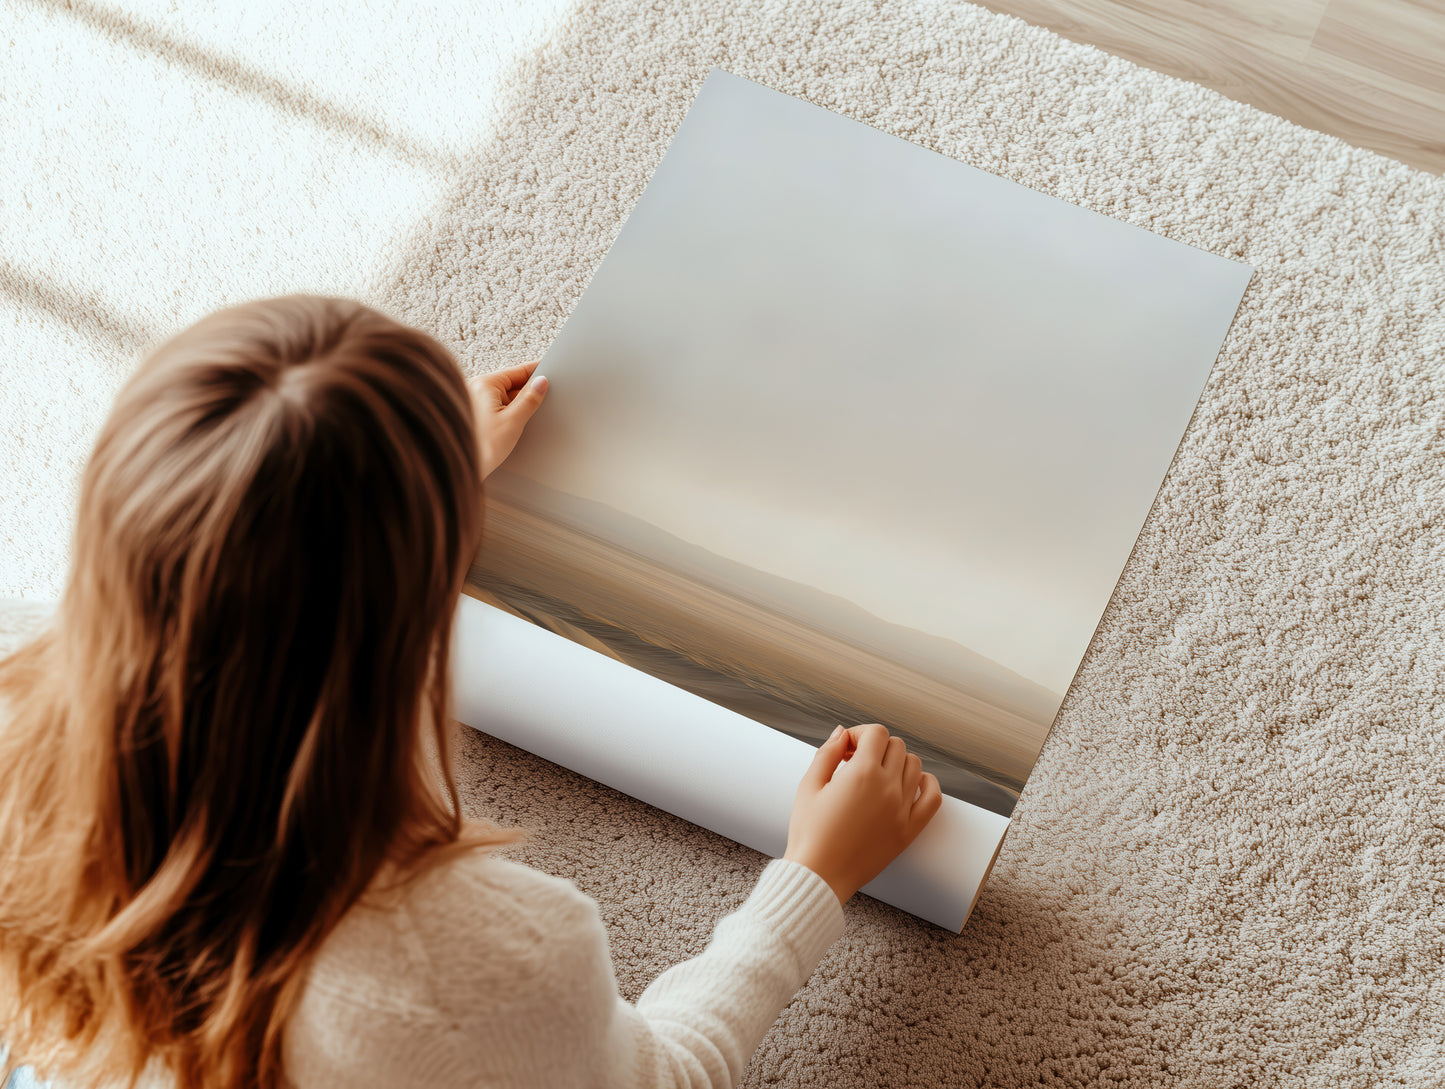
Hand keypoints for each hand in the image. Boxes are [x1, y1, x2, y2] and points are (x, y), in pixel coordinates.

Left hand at [468, 361, 548, 477]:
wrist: (456, 469)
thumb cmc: (480, 448)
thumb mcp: (513, 422)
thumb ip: (529, 400)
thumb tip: (541, 383)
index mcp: (484, 385)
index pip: (517, 371)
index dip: (536, 371)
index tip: (550, 372)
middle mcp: (475, 390)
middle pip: (510, 384)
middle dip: (527, 392)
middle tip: (544, 400)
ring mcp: (472, 403)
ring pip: (503, 398)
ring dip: (517, 406)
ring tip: (526, 419)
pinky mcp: (473, 417)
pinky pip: (495, 409)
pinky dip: (507, 414)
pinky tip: (513, 426)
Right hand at [782, 723, 942, 907]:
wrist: (820, 875)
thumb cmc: (809, 832)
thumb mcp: (808, 786)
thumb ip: (827, 753)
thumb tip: (842, 732)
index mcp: (861, 773)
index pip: (876, 733)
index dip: (859, 735)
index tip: (845, 751)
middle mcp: (887, 787)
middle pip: (896, 746)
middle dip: (875, 747)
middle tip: (855, 764)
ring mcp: (902, 809)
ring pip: (915, 765)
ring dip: (897, 762)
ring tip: (876, 776)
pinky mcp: (909, 830)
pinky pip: (933, 797)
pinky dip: (927, 783)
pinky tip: (909, 784)